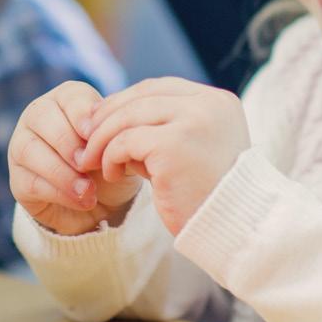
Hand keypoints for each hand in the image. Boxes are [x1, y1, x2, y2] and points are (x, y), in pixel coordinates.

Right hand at [8, 81, 141, 235]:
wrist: (105, 206)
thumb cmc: (111, 164)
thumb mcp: (120, 148)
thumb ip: (118, 135)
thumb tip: (113, 129)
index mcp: (66, 99)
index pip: (69, 96)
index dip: (81, 114)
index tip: (96, 135)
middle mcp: (38, 116)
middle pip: (41, 116)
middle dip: (67, 141)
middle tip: (88, 164)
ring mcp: (22, 146)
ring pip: (28, 148)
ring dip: (61, 171)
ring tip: (88, 190)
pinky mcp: (18, 179)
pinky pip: (29, 181)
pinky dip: (58, 192)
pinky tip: (82, 200)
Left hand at [77, 78, 249, 234]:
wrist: (235, 233)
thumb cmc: (209, 196)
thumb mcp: (193, 149)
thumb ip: (165, 128)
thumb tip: (112, 117)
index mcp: (218, 101)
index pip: (160, 88)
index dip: (127, 100)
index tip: (103, 119)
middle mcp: (208, 105)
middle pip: (142, 96)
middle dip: (109, 115)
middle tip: (86, 136)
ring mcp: (193, 122)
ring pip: (129, 115)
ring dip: (103, 137)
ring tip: (92, 159)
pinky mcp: (173, 146)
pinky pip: (126, 142)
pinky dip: (111, 156)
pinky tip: (111, 174)